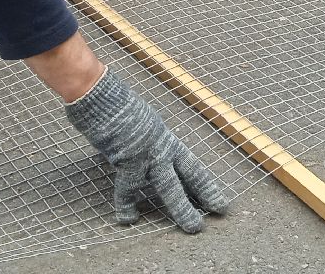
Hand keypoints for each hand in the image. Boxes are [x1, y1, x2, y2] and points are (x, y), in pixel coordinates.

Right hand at [65, 68, 230, 232]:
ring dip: (181, 207)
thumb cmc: (117, 108)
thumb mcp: (142, 125)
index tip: (220, 199)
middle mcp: (162, 147)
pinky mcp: (129, 160)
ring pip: (170, 186)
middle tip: (222, 209)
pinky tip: (127, 219)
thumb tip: (148, 159)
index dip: (206, 183)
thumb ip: (149, 144)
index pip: (191, 165)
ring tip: (193, 226)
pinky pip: (128, 190)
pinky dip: (126, 206)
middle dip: (205, 193)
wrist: (103, 98)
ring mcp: (147, 154)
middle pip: (190, 174)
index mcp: (166, 139)